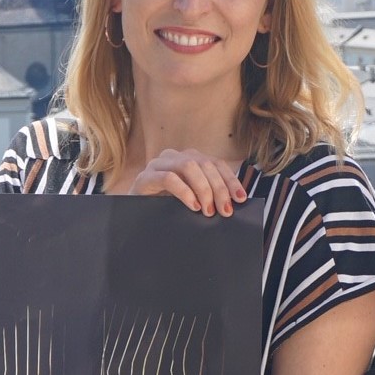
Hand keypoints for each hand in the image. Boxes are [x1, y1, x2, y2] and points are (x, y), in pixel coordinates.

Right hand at [129, 150, 247, 216]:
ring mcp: (158, 164)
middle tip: (225, 210)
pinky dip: (184, 192)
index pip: (215, 163)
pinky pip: (169, 178)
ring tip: (208, 210)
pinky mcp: (145, 177)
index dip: (230, 180)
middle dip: (219, 188)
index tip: (241, 198)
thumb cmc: (165, 208)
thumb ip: (208, 196)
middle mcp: (174, 157)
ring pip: (189, 166)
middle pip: (204, 164)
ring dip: (203, 189)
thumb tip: (232, 203)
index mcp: (188, 159)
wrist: (134, 217)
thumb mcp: (191, 200)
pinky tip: (192, 205)